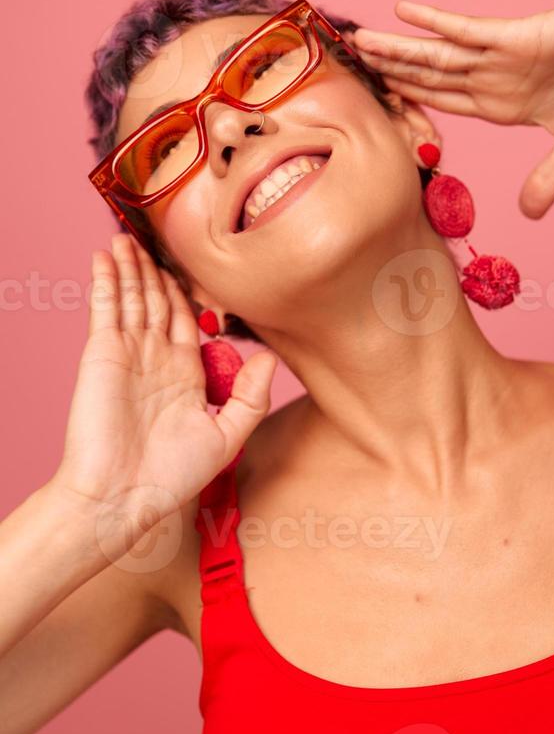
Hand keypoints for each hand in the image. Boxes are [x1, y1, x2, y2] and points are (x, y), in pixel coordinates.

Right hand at [52, 233, 276, 557]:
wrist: (122, 497)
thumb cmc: (172, 476)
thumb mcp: (226, 436)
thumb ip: (250, 397)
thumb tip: (271, 359)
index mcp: (184, 372)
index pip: (187, 319)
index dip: (189, 291)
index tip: (194, 266)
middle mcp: (155, 356)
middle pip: (157, 299)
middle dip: (157, 270)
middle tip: (158, 237)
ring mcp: (127, 351)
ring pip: (131, 295)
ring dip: (131, 265)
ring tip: (129, 236)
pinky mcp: (102, 351)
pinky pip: (105, 306)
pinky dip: (106, 279)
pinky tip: (107, 255)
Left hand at [352, 0, 553, 217]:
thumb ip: (547, 178)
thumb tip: (530, 215)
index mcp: (498, 104)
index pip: (440, 104)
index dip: (407, 103)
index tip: (373, 104)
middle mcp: (490, 79)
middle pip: (427, 77)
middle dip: (389, 73)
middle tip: (350, 66)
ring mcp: (498, 57)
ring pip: (436, 54)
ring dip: (397, 49)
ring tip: (361, 42)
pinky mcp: (514, 37)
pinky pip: (467, 29)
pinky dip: (435, 22)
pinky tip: (402, 12)